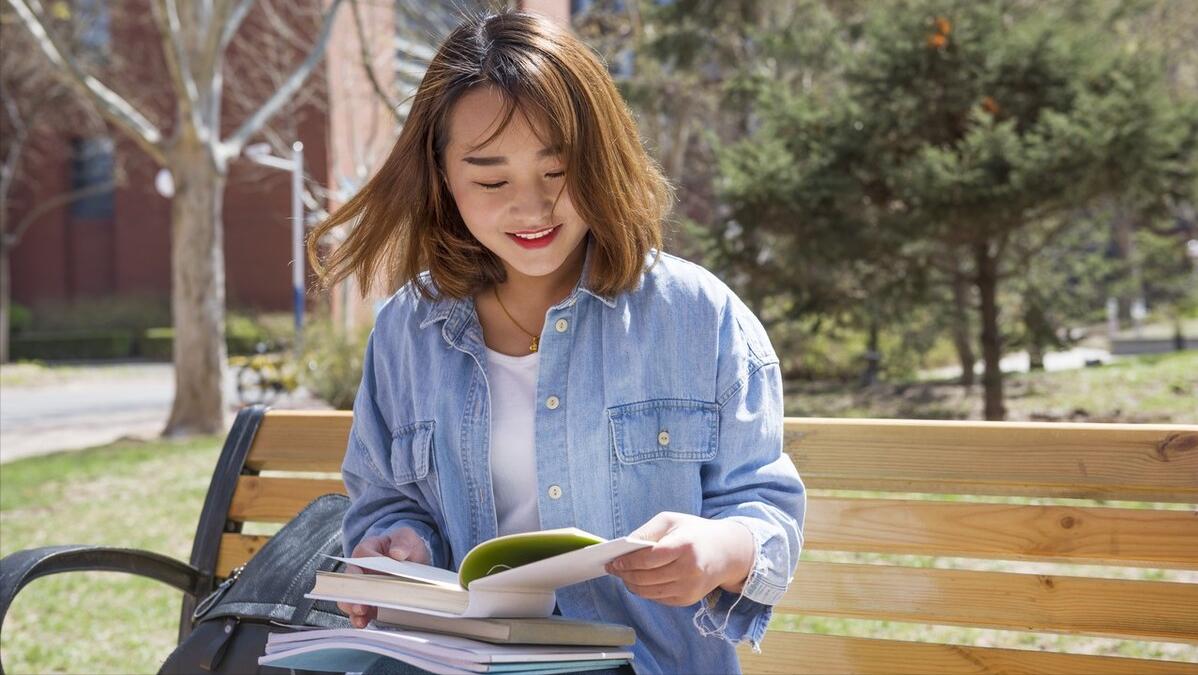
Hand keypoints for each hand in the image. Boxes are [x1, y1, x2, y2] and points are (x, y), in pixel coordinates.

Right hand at [338, 527, 431, 627]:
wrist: (413, 561)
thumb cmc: (405, 548)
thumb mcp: (407, 537)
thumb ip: (402, 541)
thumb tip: (397, 552)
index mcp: (367, 549)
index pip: (362, 555)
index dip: (368, 563)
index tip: (380, 571)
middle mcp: (360, 569)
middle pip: (350, 578)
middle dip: (354, 591)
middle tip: (360, 602)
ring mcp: (363, 587)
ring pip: (349, 597)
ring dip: (353, 606)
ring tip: (361, 614)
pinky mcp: (369, 601)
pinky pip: (359, 611)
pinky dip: (359, 617)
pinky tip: (363, 622)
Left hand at [604, 512, 754, 606]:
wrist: (727, 552)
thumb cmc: (695, 533)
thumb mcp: (671, 521)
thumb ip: (646, 532)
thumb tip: (623, 547)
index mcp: (685, 546)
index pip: (649, 559)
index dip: (628, 562)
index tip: (613, 562)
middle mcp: (689, 570)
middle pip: (646, 578)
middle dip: (625, 575)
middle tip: (613, 569)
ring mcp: (689, 588)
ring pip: (650, 592)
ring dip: (632, 585)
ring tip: (623, 576)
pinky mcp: (688, 599)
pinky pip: (659, 598)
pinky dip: (645, 591)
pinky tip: (639, 582)